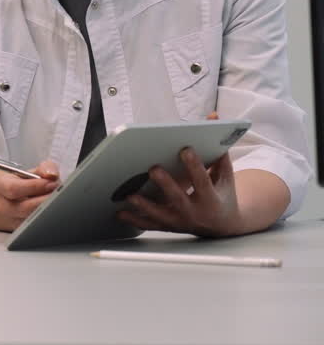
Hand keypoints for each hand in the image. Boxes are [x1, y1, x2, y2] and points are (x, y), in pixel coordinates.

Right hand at [0, 159, 58, 227]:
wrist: (29, 196)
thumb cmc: (32, 183)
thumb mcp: (38, 171)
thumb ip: (46, 168)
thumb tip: (51, 175)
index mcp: (2, 187)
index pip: (13, 189)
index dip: (34, 186)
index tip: (50, 183)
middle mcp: (5, 205)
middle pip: (24, 207)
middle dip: (45, 200)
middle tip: (57, 193)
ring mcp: (13, 220)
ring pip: (33, 220)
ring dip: (48, 209)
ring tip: (56, 200)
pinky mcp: (24, 230)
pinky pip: (39, 227)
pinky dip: (49, 218)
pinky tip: (54, 210)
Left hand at [118, 148, 241, 237]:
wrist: (223, 226)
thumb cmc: (221, 194)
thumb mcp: (225, 175)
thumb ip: (218, 148)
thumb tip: (214, 117)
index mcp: (211, 199)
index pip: (203, 181)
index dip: (195, 165)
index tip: (185, 149)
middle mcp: (195, 212)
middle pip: (178, 198)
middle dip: (166, 184)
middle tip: (152, 168)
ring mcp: (180, 221)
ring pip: (160, 215)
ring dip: (144, 206)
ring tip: (129, 195)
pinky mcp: (169, 227)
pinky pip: (150, 225)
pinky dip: (135, 220)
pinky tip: (119, 213)